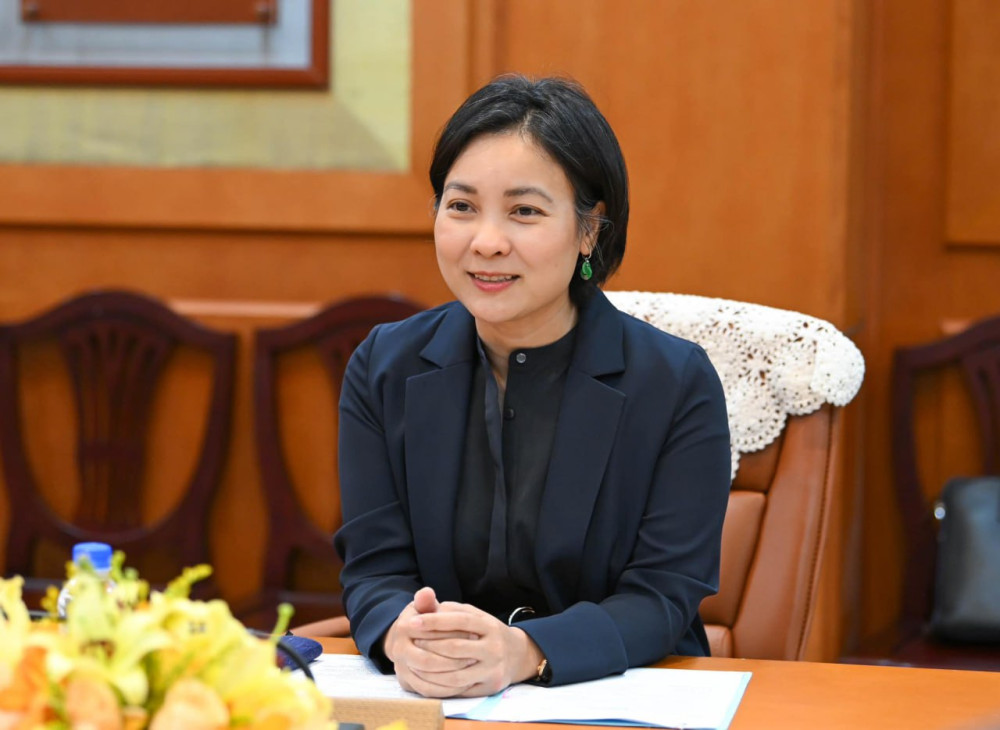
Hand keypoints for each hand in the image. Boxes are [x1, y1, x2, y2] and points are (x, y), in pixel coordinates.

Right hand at [383, 588, 478, 696]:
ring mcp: (401, 669)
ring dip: (451, 678)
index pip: (431, 635)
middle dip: (453, 661)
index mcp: (404, 628)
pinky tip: (463, 683)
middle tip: (475, 657)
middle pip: (428, 662)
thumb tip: (427, 592)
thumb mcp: (424, 607)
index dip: (454, 636)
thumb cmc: (422, 619)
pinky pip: (428, 691)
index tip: (474, 635)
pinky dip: (445, 690)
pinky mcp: (407, 684)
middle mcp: (398, 650)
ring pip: (428, 680)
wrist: (404, 639)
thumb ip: (426, 601)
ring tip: (472, 670)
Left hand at [386, 593, 543, 697]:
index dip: (434, 621)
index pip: (460, 621)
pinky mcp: (490, 687)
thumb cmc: (487, 632)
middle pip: (456, 647)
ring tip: (413, 663)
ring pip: (456, 674)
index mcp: (490, 626)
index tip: (412, 621)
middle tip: (411, 642)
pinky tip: (426, 679)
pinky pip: (461, 690)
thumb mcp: (476, 615)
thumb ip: (452, 610)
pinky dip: (441, 686)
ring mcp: (493, 669)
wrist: (517, 654)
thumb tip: (427, 607)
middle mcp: (494, 648)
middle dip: (429, 645)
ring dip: (431, 670)